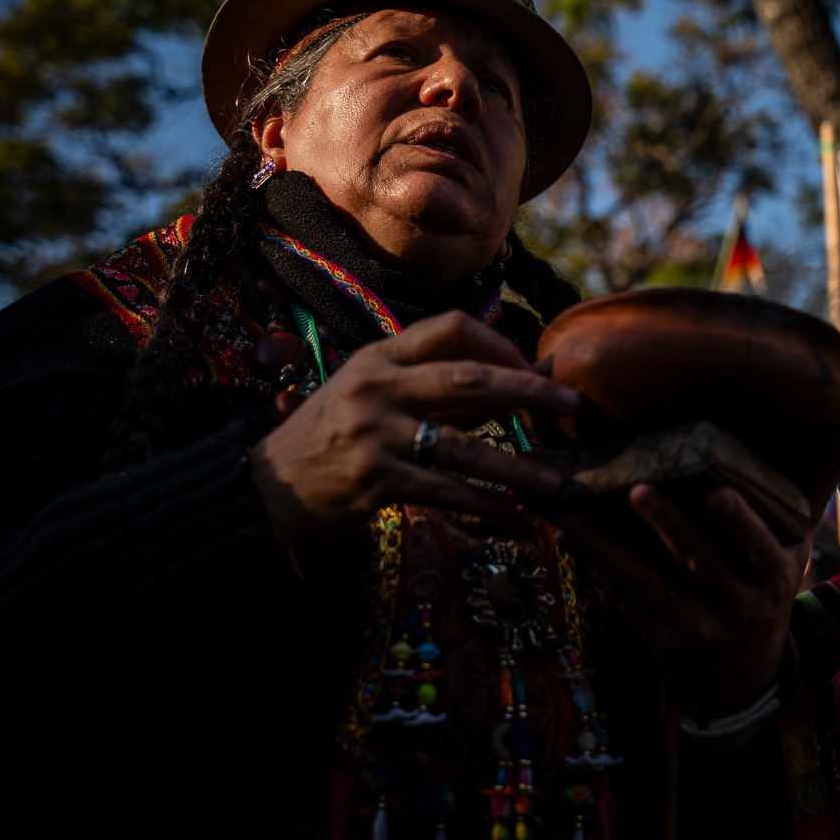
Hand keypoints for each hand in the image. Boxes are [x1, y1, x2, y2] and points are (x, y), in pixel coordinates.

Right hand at [249, 311, 579, 557]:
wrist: (267, 486)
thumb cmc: (332, 434)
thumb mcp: (371, 390)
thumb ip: (430, 382)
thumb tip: (512, 381)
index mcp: (380, 355)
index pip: (450, 328)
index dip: (500, 343)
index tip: (534, 367)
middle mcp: (377, 386)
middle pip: (468, 377)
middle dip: (528, 390)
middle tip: (573, 404)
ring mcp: (372, 432)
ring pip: (462, 444)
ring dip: (514, 466)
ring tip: (554, 481)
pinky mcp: (371, 479)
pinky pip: (441, 490)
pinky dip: (482, 502)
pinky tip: (512, 511)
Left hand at [556, 485, 808, 724]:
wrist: (742, 681)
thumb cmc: (768, 597)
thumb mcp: (792, 559)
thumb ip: (801, 507)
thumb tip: (834, 445)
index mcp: (772, 582)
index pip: (757, 550)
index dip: (740, 524)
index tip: (719, 493)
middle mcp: (734, 606)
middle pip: (698, 562)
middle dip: (669, 524)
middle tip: (638, 487)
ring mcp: (692, 623)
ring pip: (646, 581)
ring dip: (607, 544)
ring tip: (575, 508)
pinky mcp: (655, 634)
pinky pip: (621, 597)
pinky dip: (594, 563)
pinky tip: (568, 532)